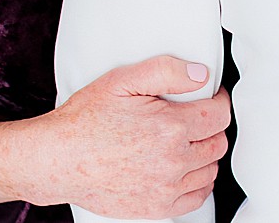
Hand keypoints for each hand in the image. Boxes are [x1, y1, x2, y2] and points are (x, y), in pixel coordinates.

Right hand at [19, 55, 229, 217]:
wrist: (59, 159)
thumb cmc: (86, 119)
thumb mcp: (123, 81)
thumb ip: (166, 71)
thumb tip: (202, 75)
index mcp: (170, 127)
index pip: (220, 115)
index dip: (219, 101)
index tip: (211, 97)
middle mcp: (173, 160)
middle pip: (218, 143)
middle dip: (212, 127)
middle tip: (196, 117)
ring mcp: (166, 188)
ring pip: (210, 170)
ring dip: (205, 154)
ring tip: (188, 141)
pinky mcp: (158, 207)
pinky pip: (197, 196)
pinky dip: (198, 182)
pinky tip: (185, 169)